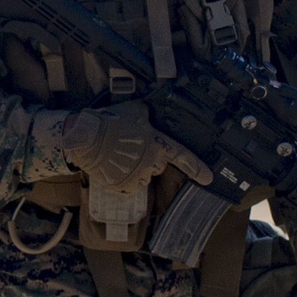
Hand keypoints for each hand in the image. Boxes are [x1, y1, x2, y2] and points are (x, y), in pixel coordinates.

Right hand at [63, 100, 211, 195]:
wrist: (87, 136)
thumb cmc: (111, 121)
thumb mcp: (135, 110)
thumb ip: (148, 116)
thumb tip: (150, 114)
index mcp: (157, 145)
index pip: (183, 157)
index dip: (198, 169)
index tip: (209, 178)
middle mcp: (150, 163)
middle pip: (157, 165)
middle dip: (148, 158)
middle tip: (132, 148)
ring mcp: (136, 176)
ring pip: (143, 176)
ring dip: (136, 169)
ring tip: (119, 156)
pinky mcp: (122, 186)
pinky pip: (128, 187)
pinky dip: (123, 180)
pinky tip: (114, 167)